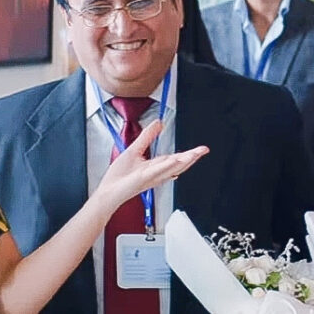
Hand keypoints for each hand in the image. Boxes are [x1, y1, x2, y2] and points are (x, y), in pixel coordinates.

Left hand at [92, 120, 208, 210]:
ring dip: (184, 161)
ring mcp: (151, 176)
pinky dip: (167, 166)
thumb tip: (159, 123)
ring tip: (196, 153)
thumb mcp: (135, 149)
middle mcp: (156, 173)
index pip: (175, 159)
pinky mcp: (143, 178)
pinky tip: (176, 161)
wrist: (108, 191)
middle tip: (204, 150)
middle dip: (192, 157)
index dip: (189, 154)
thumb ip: (147, 136)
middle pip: (178, 165)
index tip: (201, 149)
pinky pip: (158, 171)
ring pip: (172, 168)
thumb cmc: (119, 177)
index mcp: (155, 166)